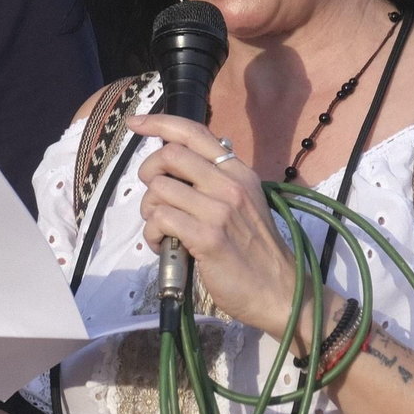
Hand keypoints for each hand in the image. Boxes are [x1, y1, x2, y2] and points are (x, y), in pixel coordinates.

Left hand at [126, 114, 300, 342]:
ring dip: (149, 210)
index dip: (159, 123)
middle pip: (169, 155)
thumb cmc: (256, 249)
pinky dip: (152, 233)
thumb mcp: (244, 202)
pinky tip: (164, 245)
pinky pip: (160, 219)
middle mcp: (229, 183)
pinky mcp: (207, 237)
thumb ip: (217, 180)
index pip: (194, 132)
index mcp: (238, 171)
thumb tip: (179, 162)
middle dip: (148, 172)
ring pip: (159, 189)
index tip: (136, 124)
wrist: (278, 290)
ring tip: (162, 229)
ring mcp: (218, 210)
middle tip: (154, 197)